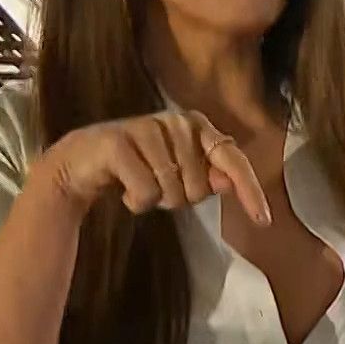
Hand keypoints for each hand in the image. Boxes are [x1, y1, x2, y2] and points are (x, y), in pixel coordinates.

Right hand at [32, 109, 269, 225]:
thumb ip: (208, 176)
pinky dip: (135, 202)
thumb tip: (229, 182)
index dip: (250, 190)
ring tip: (139, 186)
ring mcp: (146, 128)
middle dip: (179, 199)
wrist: (80, 164)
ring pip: (172, 191)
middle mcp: (176, 121)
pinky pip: (146, 192)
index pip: (233, 159)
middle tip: (157, 187)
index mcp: (197, 126)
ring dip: (155, 201)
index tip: (264, 221)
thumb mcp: (179, 174)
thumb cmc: (138, 170)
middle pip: (199, 187)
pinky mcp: (117, 142)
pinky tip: (122, 189)